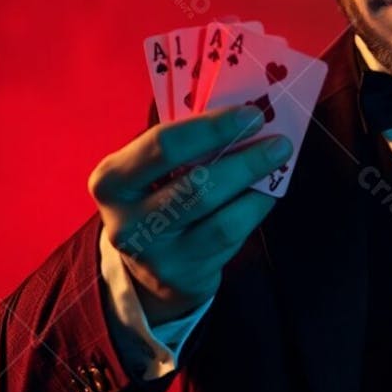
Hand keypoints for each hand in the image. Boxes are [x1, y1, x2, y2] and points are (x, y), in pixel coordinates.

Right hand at [87, 105, 291, 323]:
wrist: (148, 266)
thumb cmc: (158, 196)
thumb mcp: (154, 170)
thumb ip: (188, 145)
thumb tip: (245, 118)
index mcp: (111, 180)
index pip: (164, 146)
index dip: (212, 128)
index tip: (250, 115)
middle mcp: (126, 221)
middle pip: (197, 186)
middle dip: (245, 161)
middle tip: (280, 143)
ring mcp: (155, 255)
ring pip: (221, 220)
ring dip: (257, 189)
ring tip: (279, 165)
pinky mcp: (184, 277)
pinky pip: (231, 239)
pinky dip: (254, 211)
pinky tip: (266, 194)